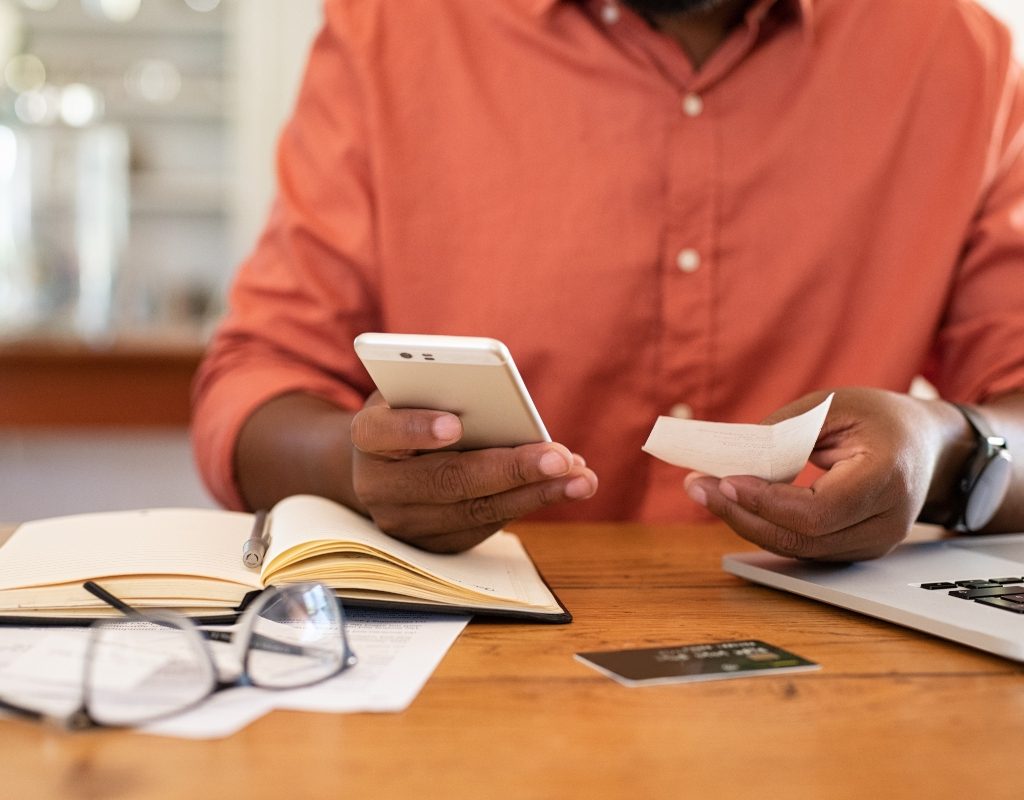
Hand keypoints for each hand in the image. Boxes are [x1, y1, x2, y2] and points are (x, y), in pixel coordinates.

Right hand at [350, 393, 597, 552]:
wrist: (383, 464)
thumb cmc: (411, 412)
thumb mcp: (415, 391)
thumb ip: (443, 392)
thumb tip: (507, 409)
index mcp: (367, 436)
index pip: (382, 432)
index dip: (416, 429)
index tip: (455, 425)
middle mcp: (378, 486)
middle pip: (445, 481)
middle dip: (509, 469)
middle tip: (558, 457)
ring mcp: (404, 523)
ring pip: (474, 511)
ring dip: (535, 494)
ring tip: (580, 477)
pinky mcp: (433, 545)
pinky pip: (485, 527)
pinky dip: (529, 504)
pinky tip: (565, 487)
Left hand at [683, 388, 949, 560]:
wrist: (925, 444)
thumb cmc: (878, 418)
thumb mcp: (832, 406)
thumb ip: (783, 432)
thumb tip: (732, 459)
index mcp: (887, 478)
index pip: (819, 511)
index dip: (768, 501)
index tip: (726, 480)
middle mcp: (885, 522)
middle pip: (801, 538)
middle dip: (741, 513)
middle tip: (698, 486)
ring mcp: (873, 543)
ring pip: (796, 549)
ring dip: (744, 521)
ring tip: (704, 491)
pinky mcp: (855, 549)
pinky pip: (801, 547)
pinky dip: (763, 526)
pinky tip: (732, 504)